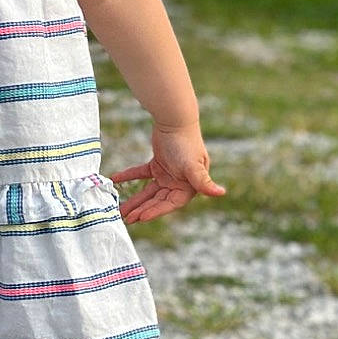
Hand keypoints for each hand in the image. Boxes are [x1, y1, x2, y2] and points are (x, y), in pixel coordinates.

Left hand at [110, 126, 225, 221]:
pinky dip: (129, 176)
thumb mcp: (193, 166)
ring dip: (135, 199)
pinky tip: (116, 180)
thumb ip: (203, 182)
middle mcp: (178, 183)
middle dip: (142, 209)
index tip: (141, 217)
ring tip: (121, 209)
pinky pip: (141, 174)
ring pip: (148, 191)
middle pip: (157, 201)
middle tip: (127, 218)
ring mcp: (167, 175)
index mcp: (188, 187)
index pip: (169, 204)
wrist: (176, 119)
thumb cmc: (187, 143)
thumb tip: (221, 193)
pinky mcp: (157, 165)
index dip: (155, 211)